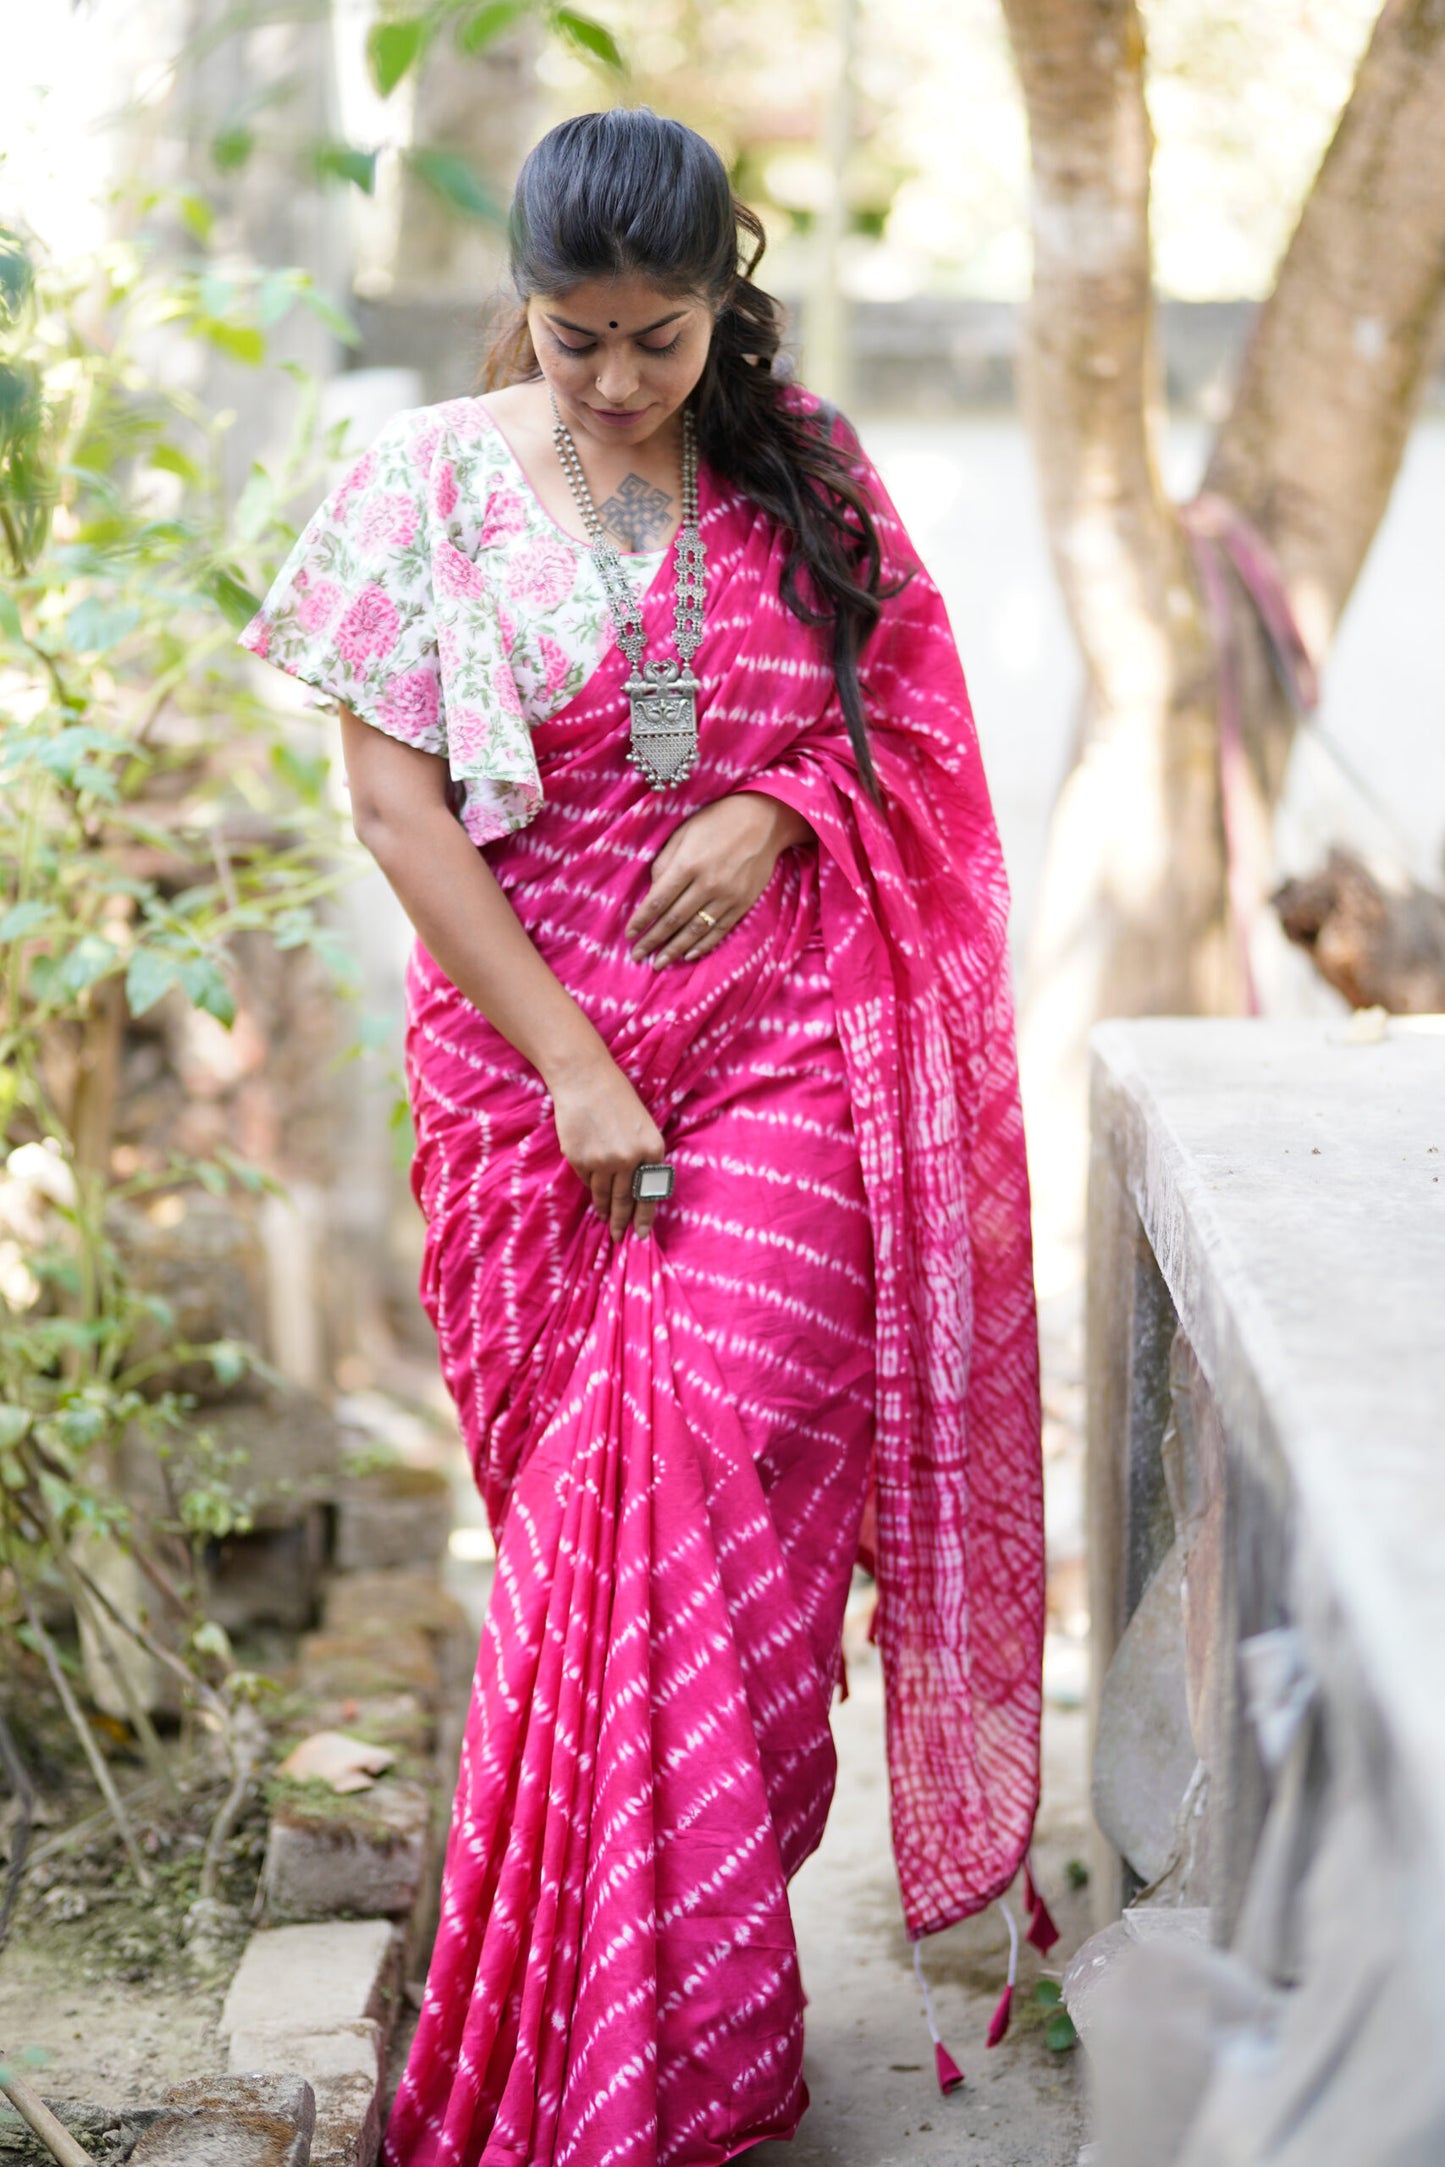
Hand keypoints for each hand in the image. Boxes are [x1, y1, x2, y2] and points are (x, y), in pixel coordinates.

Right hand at [548, 1049, 668, 1241]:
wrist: (586, 1080)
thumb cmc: (618, 1098)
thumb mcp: (643, 1126)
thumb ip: (643, 1157)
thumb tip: (638, 1190)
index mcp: (653, 1149)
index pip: (650, 1193)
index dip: (644, 1218)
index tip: (640, 1235)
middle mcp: (630, 1159)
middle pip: (626, 1200)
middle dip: (623, 1221)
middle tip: (619, 1237)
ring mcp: (603, 1161)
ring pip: (603, 1194)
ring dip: (605, 1208)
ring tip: (606, 1218)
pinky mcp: (579, 1159)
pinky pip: (586, 1181)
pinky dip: (590, 1186)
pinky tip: (592, 1191)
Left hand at [627, 792, 812, 965]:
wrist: (765, 819)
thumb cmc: (718, 820)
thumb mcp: (684, 832)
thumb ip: (665, 862)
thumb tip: (653, 892)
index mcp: (688, 863)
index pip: (658, 900)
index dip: (641, 920)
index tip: (629, 935)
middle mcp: (707, 884)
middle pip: (673, 920)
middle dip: (652, 940)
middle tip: (637, 955)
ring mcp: (727, 896)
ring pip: (695, 930)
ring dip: (674, 950)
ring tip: (658, 963)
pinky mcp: (743, 903)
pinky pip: (719, 930)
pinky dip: (703, 945)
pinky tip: (688, 955)